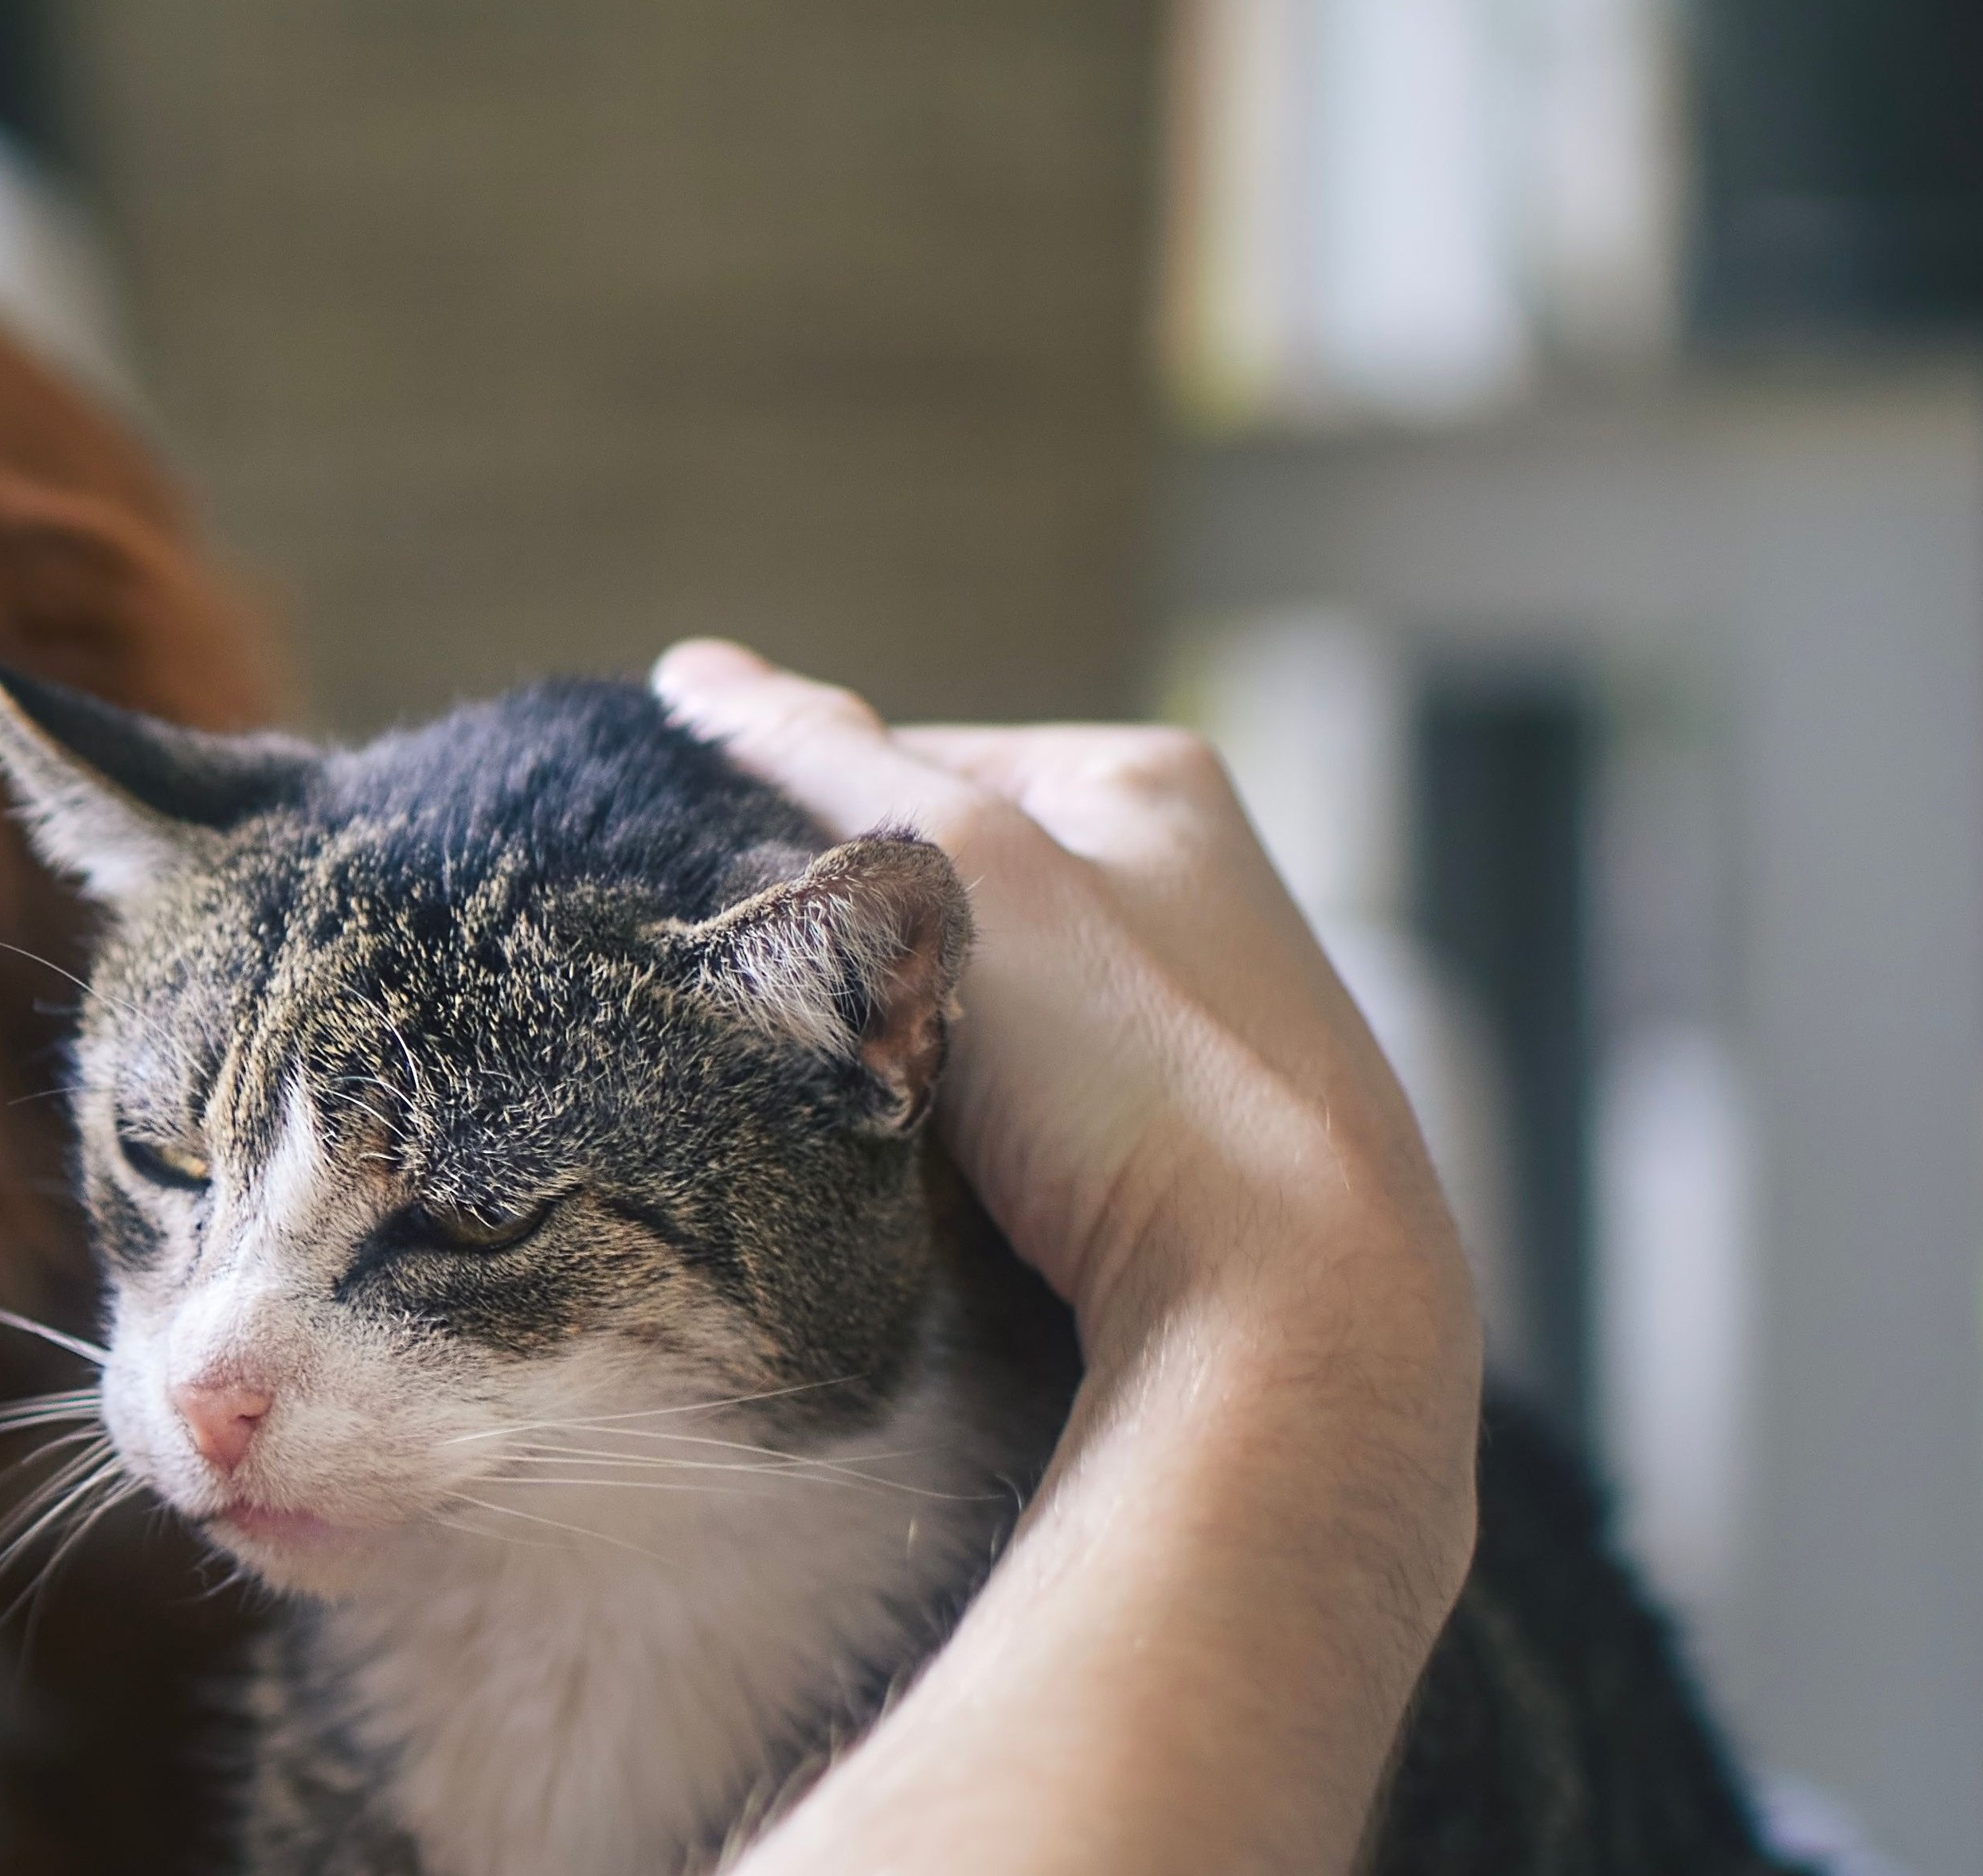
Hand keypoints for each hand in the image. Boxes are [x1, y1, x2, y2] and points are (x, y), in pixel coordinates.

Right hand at [651, 640, 1474, 1375]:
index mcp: (1148, 780)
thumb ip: (822, 764)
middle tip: (802, 1021)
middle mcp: (1188, 881)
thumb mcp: (958, 873)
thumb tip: (698, 671)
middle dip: (859, 946)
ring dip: (904, 1047)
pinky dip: (964, 1131)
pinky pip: (1024, 1104)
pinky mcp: (1185, 1139)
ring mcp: (1193, 1017)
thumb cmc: (1136, 1067)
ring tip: (874, 1108)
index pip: (906, 758)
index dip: (800, 830)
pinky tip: (948, 1178)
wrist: (1285, 1310)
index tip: (743, 915)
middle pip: (941, 884)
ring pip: (975, 1003)